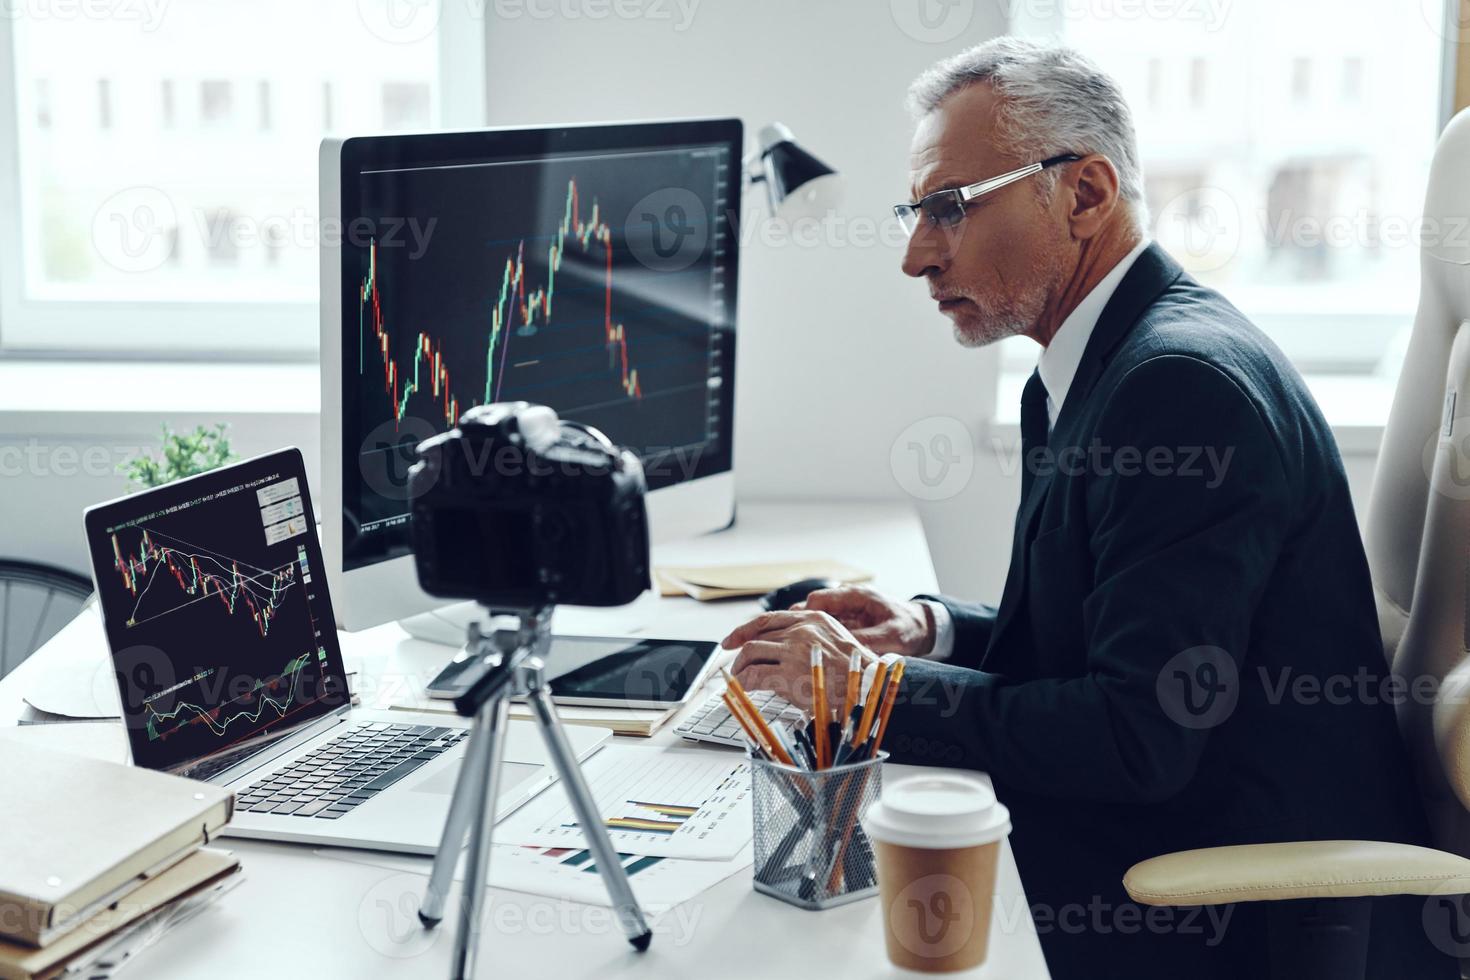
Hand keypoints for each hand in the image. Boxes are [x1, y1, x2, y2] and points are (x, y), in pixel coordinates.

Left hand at [720, 609, 876, 716]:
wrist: (871, 687)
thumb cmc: (857, 671)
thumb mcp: (836, 641)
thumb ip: (811, 637)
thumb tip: (784, 648)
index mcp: (813, 618)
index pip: (769, 619)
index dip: (745, 629)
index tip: (732, 639)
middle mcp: (802, 629)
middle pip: (757, 636)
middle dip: (741, 653)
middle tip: (735, 666)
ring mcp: (794, 650)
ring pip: (751, 651)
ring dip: (741, 667)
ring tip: (739, 679)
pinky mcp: (789, 673)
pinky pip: (754, 674)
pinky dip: (744, 682)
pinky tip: (744, 688)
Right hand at [791, 585, 934, 656]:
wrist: (922, 628)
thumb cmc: (910, 627)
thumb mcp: (893, 635)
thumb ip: (869, 640)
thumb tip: (845, 648)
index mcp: (855, 595)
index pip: (818, 599)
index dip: (805, 616)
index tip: (799, 635)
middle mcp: (845, 601)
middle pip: (811, 608)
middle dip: (799, 625)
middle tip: (787, 644)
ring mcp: (844, 612)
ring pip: (815, 620)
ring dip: (807, 633)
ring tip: (793, 651)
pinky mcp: (846, 625)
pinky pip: (825, 630)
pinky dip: (817, 639)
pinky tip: (811, 654)